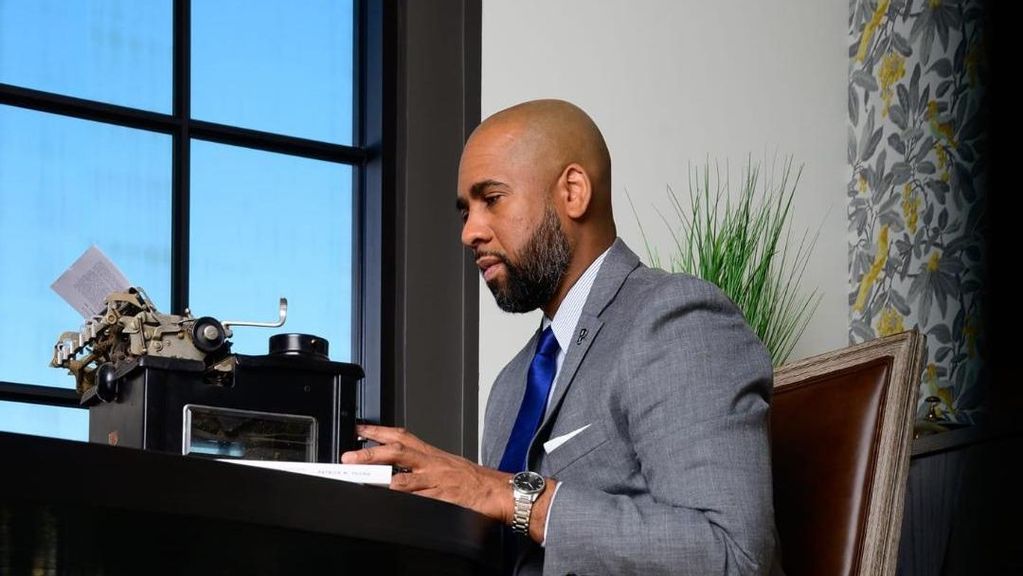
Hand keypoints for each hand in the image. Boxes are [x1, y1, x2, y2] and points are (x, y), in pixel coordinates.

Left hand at [341, 424, 513, 523]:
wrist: (499, 491)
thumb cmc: (474, 479)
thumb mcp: (447, 465)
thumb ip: (423, 465)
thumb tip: (398, 469)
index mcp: (432, 454)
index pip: (402, 436)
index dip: (378, 431)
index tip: (359, 429)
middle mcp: (432, 464)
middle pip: (398, 452)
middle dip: (371, 453)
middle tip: (350, 457)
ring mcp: (437, 482)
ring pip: (405, 478)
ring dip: (381, 480)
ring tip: (363, 480)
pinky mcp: (443, 499)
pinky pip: (420, 500)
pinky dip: (405, 501)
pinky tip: (391, 502)